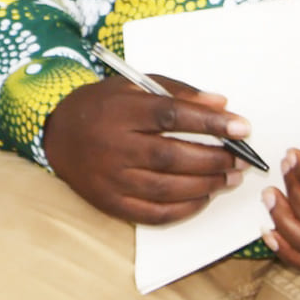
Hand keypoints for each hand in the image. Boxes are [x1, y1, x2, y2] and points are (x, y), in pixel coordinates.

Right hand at [42, 75, 249, 225]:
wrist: (56, 133)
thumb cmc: (103, 106)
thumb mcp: (134, 86)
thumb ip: (178, 92)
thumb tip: (221, 104)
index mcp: (120, 111)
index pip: (171, 115)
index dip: (210, 122)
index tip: (243, 127)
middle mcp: (113, 145)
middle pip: (172, 156)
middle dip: (214, 159)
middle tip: (241, 159)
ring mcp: (111, 178)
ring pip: (167, 188)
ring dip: (206, 185)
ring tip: (229, 178)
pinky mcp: (110, 202)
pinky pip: (153, 213)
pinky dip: (185, 209)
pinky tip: (203, 198)